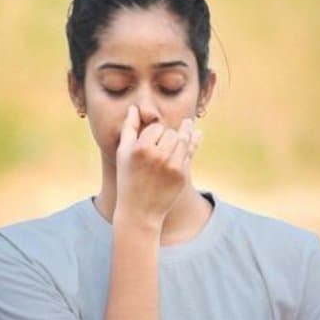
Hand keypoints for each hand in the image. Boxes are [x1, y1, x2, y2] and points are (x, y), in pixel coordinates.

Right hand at [114, 105, 202, 225]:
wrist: (140, 211)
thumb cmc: (128, 179)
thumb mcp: (123, 154)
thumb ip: (129, 128)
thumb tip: (134, 108)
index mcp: (141, 149)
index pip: (156, 127)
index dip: (155, 132)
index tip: (151, 140)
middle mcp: (158, 156)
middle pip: (172, 133)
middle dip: (169, 135)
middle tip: (164, 142)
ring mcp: (172, 166)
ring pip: (184, 140)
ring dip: (184, 134)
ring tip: (188, 124)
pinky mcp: (183, 175)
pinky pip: (190, 152)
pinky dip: (193, 143)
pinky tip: (197, 134)